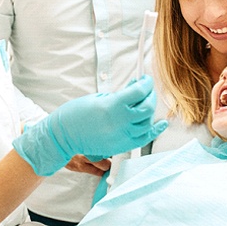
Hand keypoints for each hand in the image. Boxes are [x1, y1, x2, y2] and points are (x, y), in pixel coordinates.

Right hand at [12, 75, 167, 175]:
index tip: (145, 79)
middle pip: (147, 106)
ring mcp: (123, 136)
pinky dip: (155, 130)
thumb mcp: (99, 97)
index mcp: (113, 106)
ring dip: (150, 109)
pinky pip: (145, 138)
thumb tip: (136, 86)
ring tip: (146, 102)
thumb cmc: (77, 113)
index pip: (139, 91)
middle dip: (150, 94)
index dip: (146, 83)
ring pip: (148, 122)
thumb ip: (120, 93)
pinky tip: (162, 122)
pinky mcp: (122, 146)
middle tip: (146, 88)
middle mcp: (121, 122)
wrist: (65, 135)